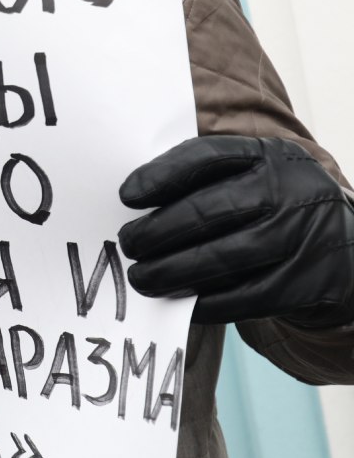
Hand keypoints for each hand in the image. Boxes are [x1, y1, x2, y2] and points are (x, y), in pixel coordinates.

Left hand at [119, 136, 353, 326]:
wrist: (349, 248)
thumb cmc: (277, 209)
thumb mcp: (256, 178)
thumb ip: (208, 182)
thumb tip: (137, 206)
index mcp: (268, 156)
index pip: (206, 156)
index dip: (160, 175)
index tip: (125, 197)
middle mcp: (289, 191)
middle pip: (209, 210)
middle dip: (157, 231)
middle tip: (127, 245)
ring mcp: (303, 237)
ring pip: (225, 257)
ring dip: (173, 271)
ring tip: (142, 279)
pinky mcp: (310, 282)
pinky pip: (247, 296)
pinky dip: (208, 302)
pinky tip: (182, 302)